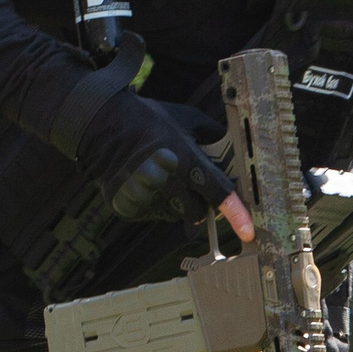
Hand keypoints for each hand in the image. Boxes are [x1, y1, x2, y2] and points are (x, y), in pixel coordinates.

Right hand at [76, 93, 248, 235]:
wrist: (103, 125)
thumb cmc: (146, 119)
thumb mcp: (186, 119)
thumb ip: (211, 133)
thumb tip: (227, 140)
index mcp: (188, 161)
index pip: (219, 194)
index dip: (237, 214)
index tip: (248, 232)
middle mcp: (169, 183)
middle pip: (197, 213)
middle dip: (200, 205)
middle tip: (191, 187)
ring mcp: (148, 197)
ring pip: (174, 215)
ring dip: (176, 204)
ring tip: (163, 178)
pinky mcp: (130, 207)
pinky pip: (152, 214)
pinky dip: (154, 204)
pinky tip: (146, 181)